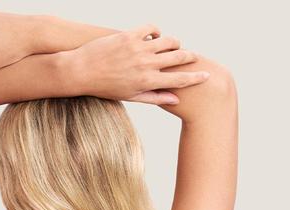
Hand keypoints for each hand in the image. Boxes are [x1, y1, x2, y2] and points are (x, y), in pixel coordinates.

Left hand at [66, 24, 209, 105]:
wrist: (82, 71)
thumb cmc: (106, 88)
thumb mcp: (132, 96)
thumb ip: (155, 97)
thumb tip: (175, 100)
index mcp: (148, 82)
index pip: (179, 80)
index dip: (195, 78)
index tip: (207, 76)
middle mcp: (146, 65)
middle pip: (178, 58)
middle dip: (190, 57)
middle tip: (196, 57)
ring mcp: (138, 48)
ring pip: (167, 41)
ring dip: (174, 43)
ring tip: (174, 46)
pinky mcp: (130, 35)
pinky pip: (151, 28)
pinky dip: (156, 32)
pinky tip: (155, 37)